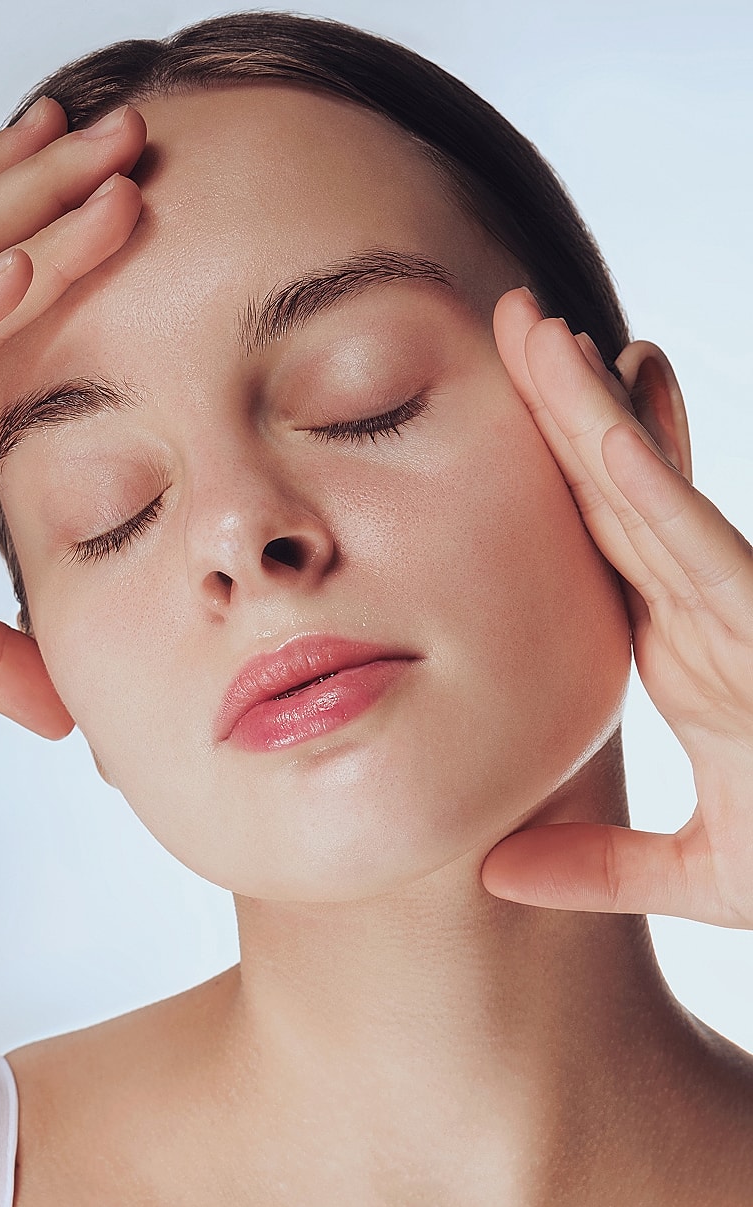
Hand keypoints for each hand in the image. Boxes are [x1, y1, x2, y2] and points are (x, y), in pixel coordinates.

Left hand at [481, 286, 752, 929]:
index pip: (599, 542)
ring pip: (654, 498)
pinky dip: (657, 490)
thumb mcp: (702, 875)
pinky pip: (705, 550)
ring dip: (594, 413)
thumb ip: (600, 869)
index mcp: (680, 651)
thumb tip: (492, 874)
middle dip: (561, 404)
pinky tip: (604, 437)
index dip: (546, 469)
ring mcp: (741, 615)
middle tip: (503, 318)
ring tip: (537, 331)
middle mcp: (708, 615)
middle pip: (615, 493)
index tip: (493, 404)